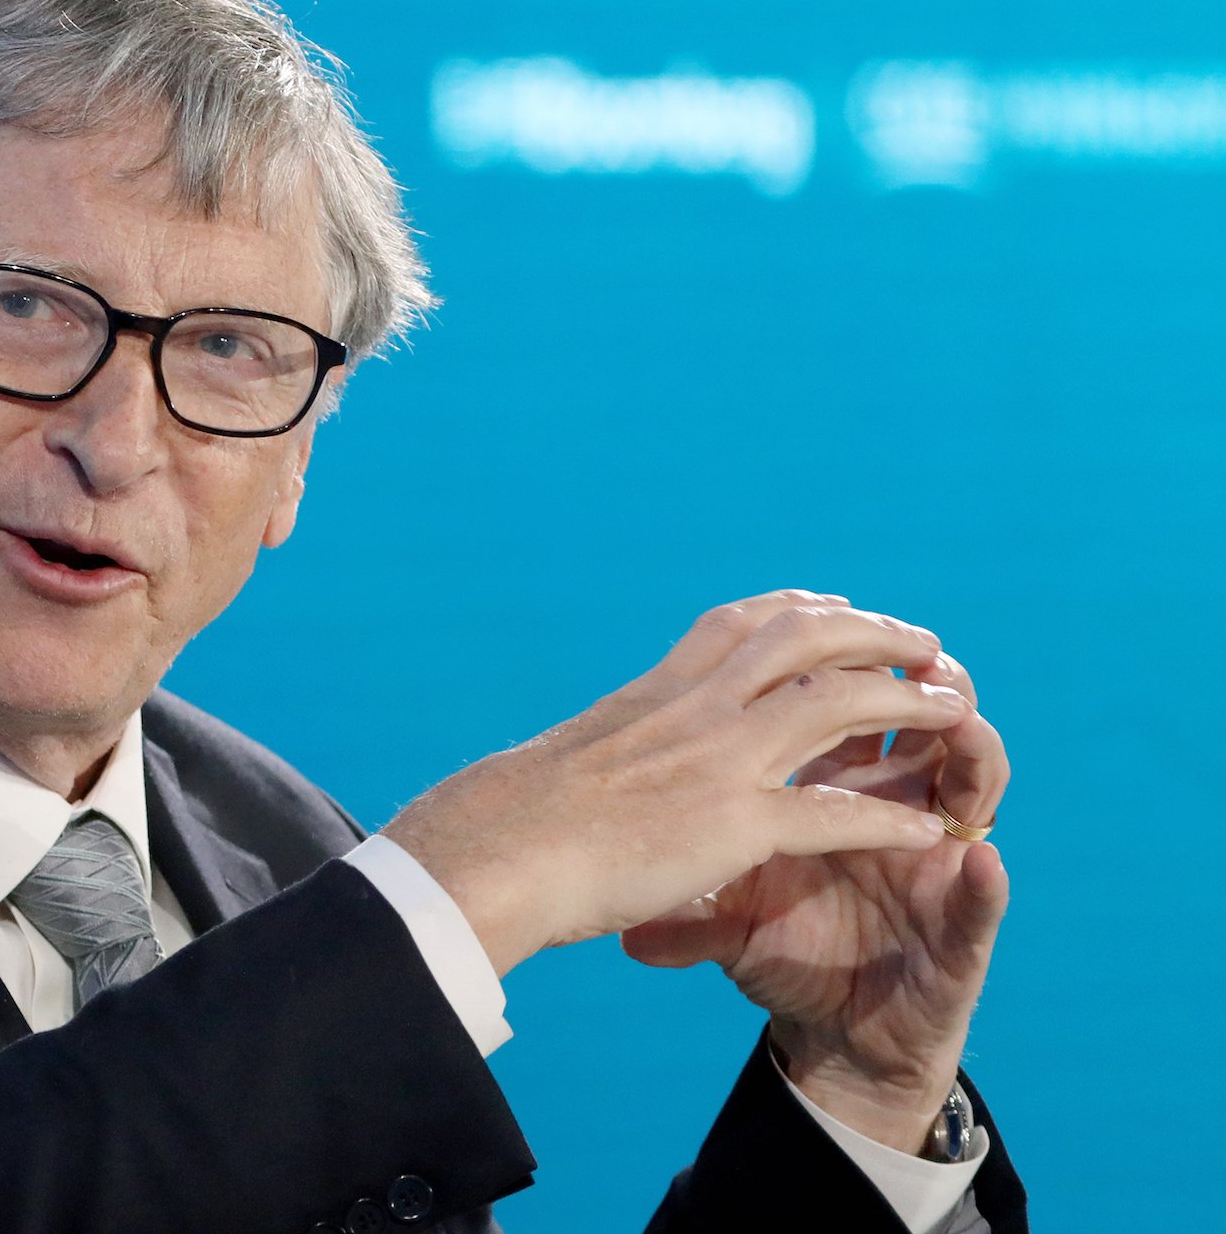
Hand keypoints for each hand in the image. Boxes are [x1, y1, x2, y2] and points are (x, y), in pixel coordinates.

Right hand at [384, 590, 962, 974]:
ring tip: (955, 711)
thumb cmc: (515, 816)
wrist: (497, 848)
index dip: (800, 608)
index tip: (835, 604)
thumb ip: (613, 744)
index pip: (740, 623)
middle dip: (876, 634)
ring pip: (836, 703)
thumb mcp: (573, 755)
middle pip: (806, 640)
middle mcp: (694, 708)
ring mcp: (716, 760)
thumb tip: (598, 758)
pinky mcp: (730, 823)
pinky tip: (930, 831)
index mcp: (657, 690)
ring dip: (906, 702)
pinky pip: (832, 814)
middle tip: (926, 646)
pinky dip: (888, 820)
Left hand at [620, 650, 1009, 1153]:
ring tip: (962, 722)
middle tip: (921, 653)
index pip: (843, 714)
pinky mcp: (962, 933)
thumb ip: (682, 896)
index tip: (827, 631)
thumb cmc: (784, 954)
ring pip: (971, 784)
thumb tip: (616, 918)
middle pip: (917, 725)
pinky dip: (985, 883)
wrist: (836, 1036)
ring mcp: (933, 866)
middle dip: (923, 683)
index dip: (837, 676)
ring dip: (973, 750)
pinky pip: (982, 900)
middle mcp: (894, 808)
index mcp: (835, 790)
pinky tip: (982, 862)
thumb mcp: (724, 912)